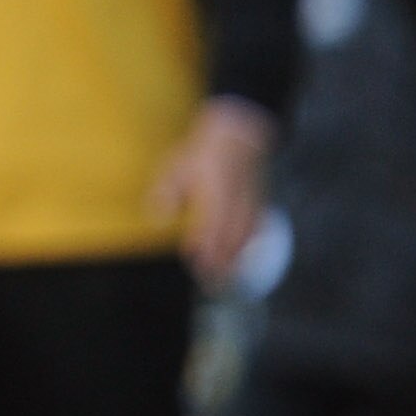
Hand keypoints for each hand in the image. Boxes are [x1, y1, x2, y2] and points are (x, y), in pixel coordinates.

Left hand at [156, 96, 275, 287]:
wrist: (237, 133)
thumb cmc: (202, 151)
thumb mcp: (177, 166)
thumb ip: (167, 192)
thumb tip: (156, 217)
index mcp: (213, 193)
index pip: (209, 227)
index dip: (204, 248)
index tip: (196, 264)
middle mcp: (234, 201)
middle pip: (229, 238)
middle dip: (220, 261)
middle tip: (211, 282)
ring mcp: (250, 202)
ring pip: (244, 237)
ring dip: (235, 258)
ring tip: (226, 277)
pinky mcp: (259, 202)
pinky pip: (257, 229)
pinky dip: (250, 245)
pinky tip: (244, 256)